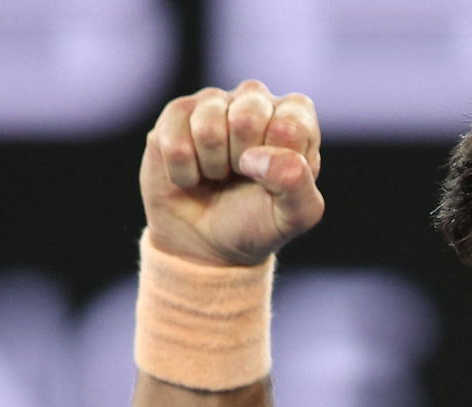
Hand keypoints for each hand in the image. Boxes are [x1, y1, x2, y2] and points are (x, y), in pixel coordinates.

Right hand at [140, 80, 323, 265]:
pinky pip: (174, 142)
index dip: (277, 164)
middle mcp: (256, 99)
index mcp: (296, 117)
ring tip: (218, 175)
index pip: (290, 126)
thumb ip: (297, 184)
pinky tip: (193, 175)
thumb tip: (258, 157)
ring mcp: (214, 102)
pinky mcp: (176, 114)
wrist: (208, 242)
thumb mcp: (294, 215)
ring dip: (212, 167)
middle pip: (247, 118)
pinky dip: (184, 173)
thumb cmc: (258, 222)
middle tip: (242, 176)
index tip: (272, 180)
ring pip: (207, 128)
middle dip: (242, 162)